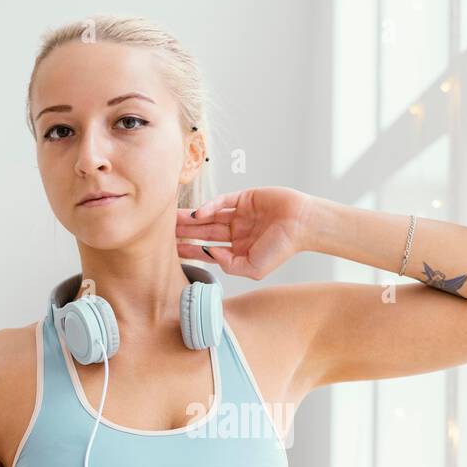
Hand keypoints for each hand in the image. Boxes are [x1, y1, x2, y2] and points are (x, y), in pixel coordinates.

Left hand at [176, 186, 313, 279]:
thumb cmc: (283, 248)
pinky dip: (210, 206)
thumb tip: (207, 252)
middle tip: (163, 232)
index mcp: (238, 249)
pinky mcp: (244, 198)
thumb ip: (229, 264)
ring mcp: (239, 214)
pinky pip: (222, 202)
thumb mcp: (253, 268)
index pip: (207, 249)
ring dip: (191, 218)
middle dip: (185, 233)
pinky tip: (198, 213)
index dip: (189, 250)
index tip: (170, 252)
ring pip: (209, 216)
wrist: (303, 224)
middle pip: (203, 232)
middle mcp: (236, 232)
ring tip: (171, 220)